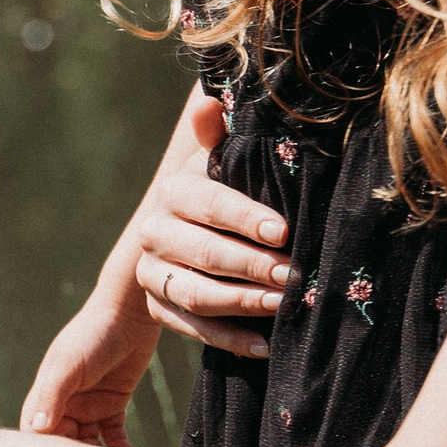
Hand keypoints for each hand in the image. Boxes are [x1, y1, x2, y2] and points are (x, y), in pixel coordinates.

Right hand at [20, 283, 157, 445]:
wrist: (129, 314)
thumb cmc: (92, 334)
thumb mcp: (69, 364)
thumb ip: (52, 395)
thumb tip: (37, 429)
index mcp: (47, 396)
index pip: (36, 435)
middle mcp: (65, 405)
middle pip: (63, 444)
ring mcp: (89, 406)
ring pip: (88, 444)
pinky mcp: (113, 405)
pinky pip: (114, 436)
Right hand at [132, 94, 293, 355]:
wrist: (193, 230)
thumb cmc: (229, 189)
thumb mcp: (227, 162)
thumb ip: (220, 136)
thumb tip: (210, 101)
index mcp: (174, 190)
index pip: (209, 203)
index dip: (245, 217)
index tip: (283, 231)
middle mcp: (154, 230)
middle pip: (203, 253)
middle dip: (252, 266)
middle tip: (295, 275)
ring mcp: (152, 271)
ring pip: (195, 293)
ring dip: (243, 302)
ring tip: (283, 305)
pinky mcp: (157, 306)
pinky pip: (191, 329)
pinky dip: (229, 339)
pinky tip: (265, 345)